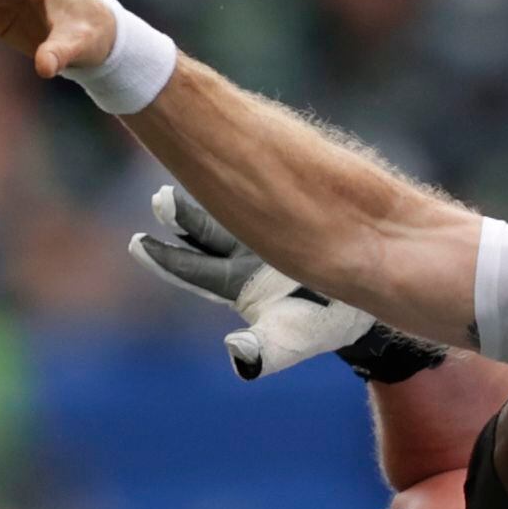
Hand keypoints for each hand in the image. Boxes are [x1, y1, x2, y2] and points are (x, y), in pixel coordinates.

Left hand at [129, 185, 372, 379]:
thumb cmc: (326, 323)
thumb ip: (265, 351)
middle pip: (203, 232)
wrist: (371, 296)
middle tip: (161, 198)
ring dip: (208, 191)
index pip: (192, 269)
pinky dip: (245, 176)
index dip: (164, 258)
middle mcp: (243, 254)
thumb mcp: (295, 339)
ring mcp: (263, 230)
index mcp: (236, 283)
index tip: (136, 243)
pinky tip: (239, 151)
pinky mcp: (286, 210)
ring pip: (225, 206)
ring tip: (190, 172)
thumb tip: (236, 357)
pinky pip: (258, 190)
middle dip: (181, 217)